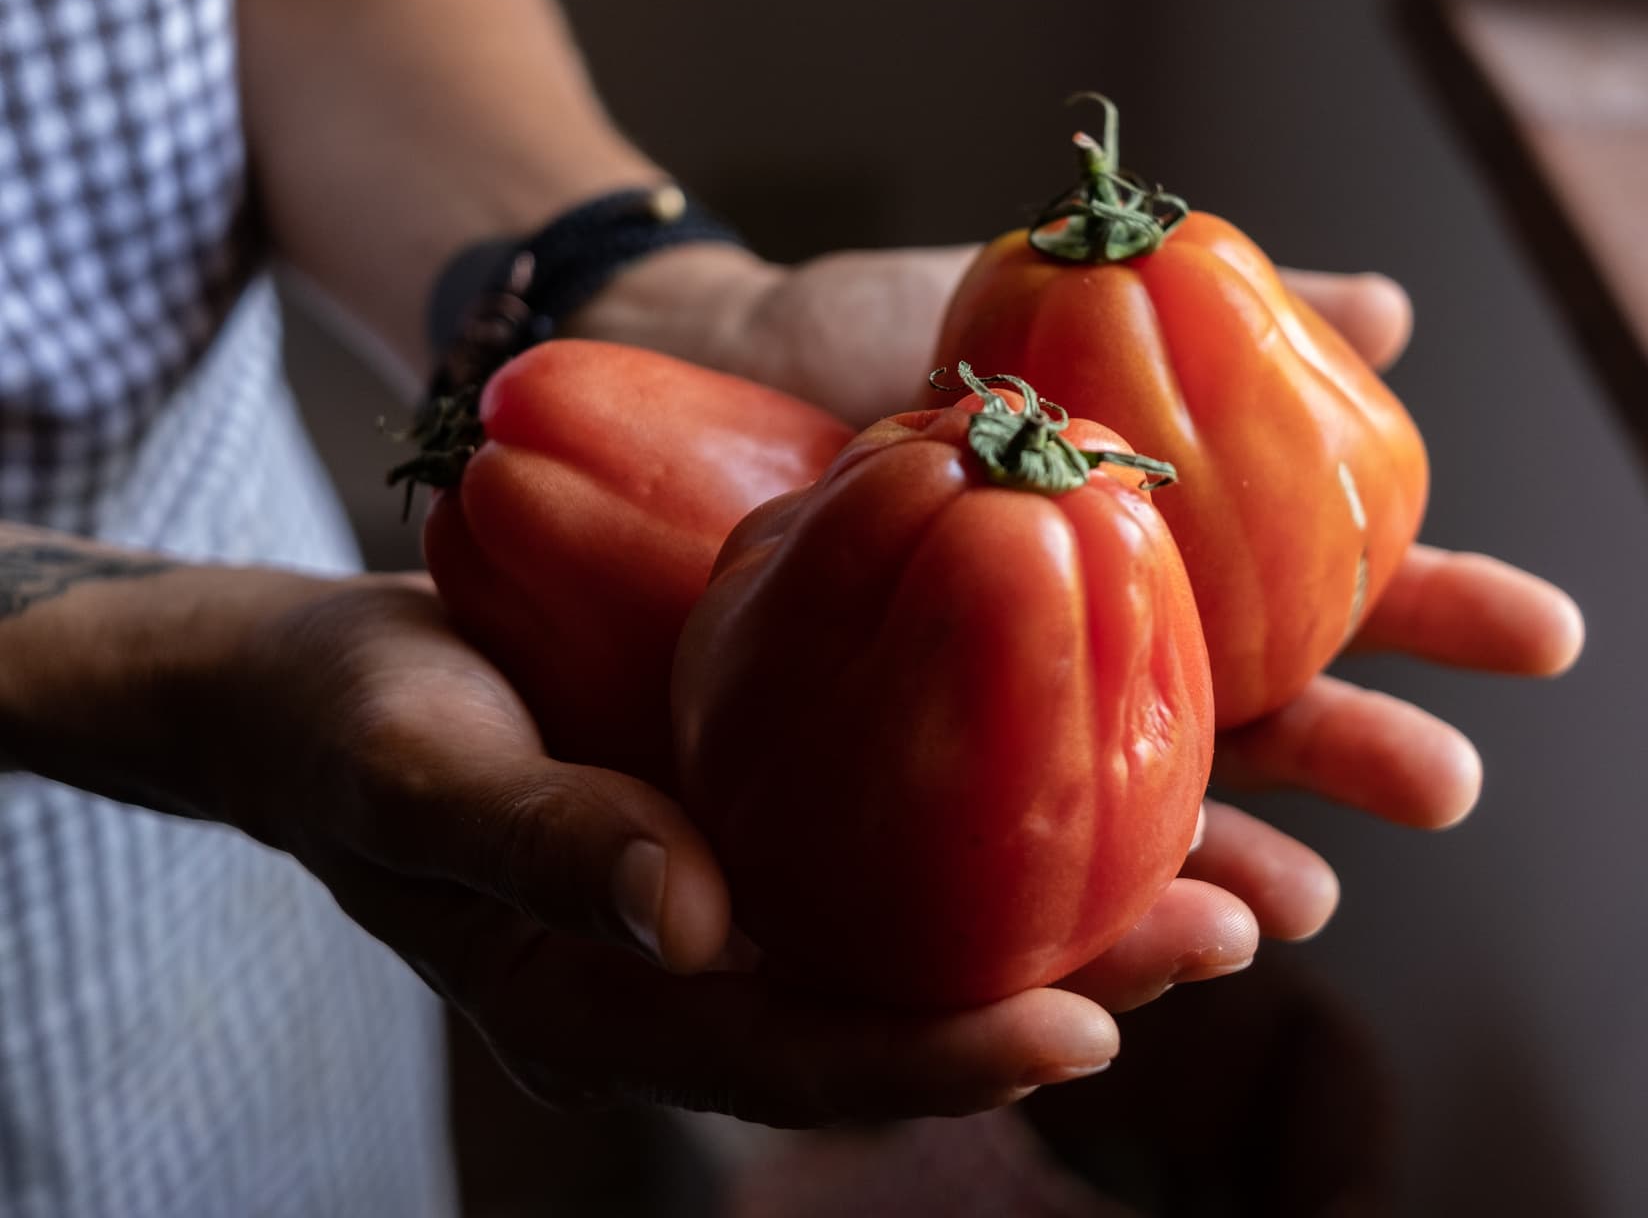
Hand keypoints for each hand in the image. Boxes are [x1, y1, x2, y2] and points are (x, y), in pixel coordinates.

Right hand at [198, 573, 1148, 1125]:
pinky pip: (907, 817)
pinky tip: (1123, 751)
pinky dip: (1013, 799)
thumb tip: (694, 927)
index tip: (1085, 1032)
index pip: (800, 1058)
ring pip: (932, 917)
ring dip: (1080, 900)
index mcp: (622, 1002)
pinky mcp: (771, 794)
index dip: (941, 1056)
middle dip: (1071, 983)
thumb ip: (544, 847)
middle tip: (1232, 935)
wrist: (322, 673)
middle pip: (906, 1003)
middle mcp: (711, 964)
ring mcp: (750, 884)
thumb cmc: (344, 725)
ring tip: (1242, 870)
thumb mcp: (418, 773)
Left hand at [574, 247, 1583, 1002]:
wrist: (647, 369)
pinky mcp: (850, 798)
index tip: (1542, 634)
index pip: (1307, 601)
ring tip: (1298, 905)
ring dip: (1218, 870)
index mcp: (1135, 558)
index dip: (1421, 619)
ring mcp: (970, 735)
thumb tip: (1393, 305)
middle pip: (1239, 728)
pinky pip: (949, 880)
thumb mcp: (1016, 301)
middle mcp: (1071, 661)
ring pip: (1117, 826)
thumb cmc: (841, 336)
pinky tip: (1110, 966)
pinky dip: (1035, 920)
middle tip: (1452, 778)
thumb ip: (1193, 313)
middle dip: (1349, 756)